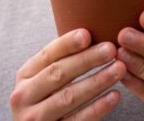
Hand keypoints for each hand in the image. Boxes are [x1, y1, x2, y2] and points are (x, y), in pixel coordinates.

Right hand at [10, 28, 125, 119]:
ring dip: (97, 81)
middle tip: (111, 49)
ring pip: (69, 97)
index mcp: (25, 75)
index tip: (87, 34)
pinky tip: (115, 95)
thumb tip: (94, 31)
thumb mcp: (46, 78)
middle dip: (87, 60)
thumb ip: (64, 59)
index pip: (47, 55)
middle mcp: (24, 96)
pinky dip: (97, 108)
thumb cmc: (50, 97)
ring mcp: (35, 119)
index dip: (66, 44)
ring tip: (119, 69)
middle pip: (59, 74)